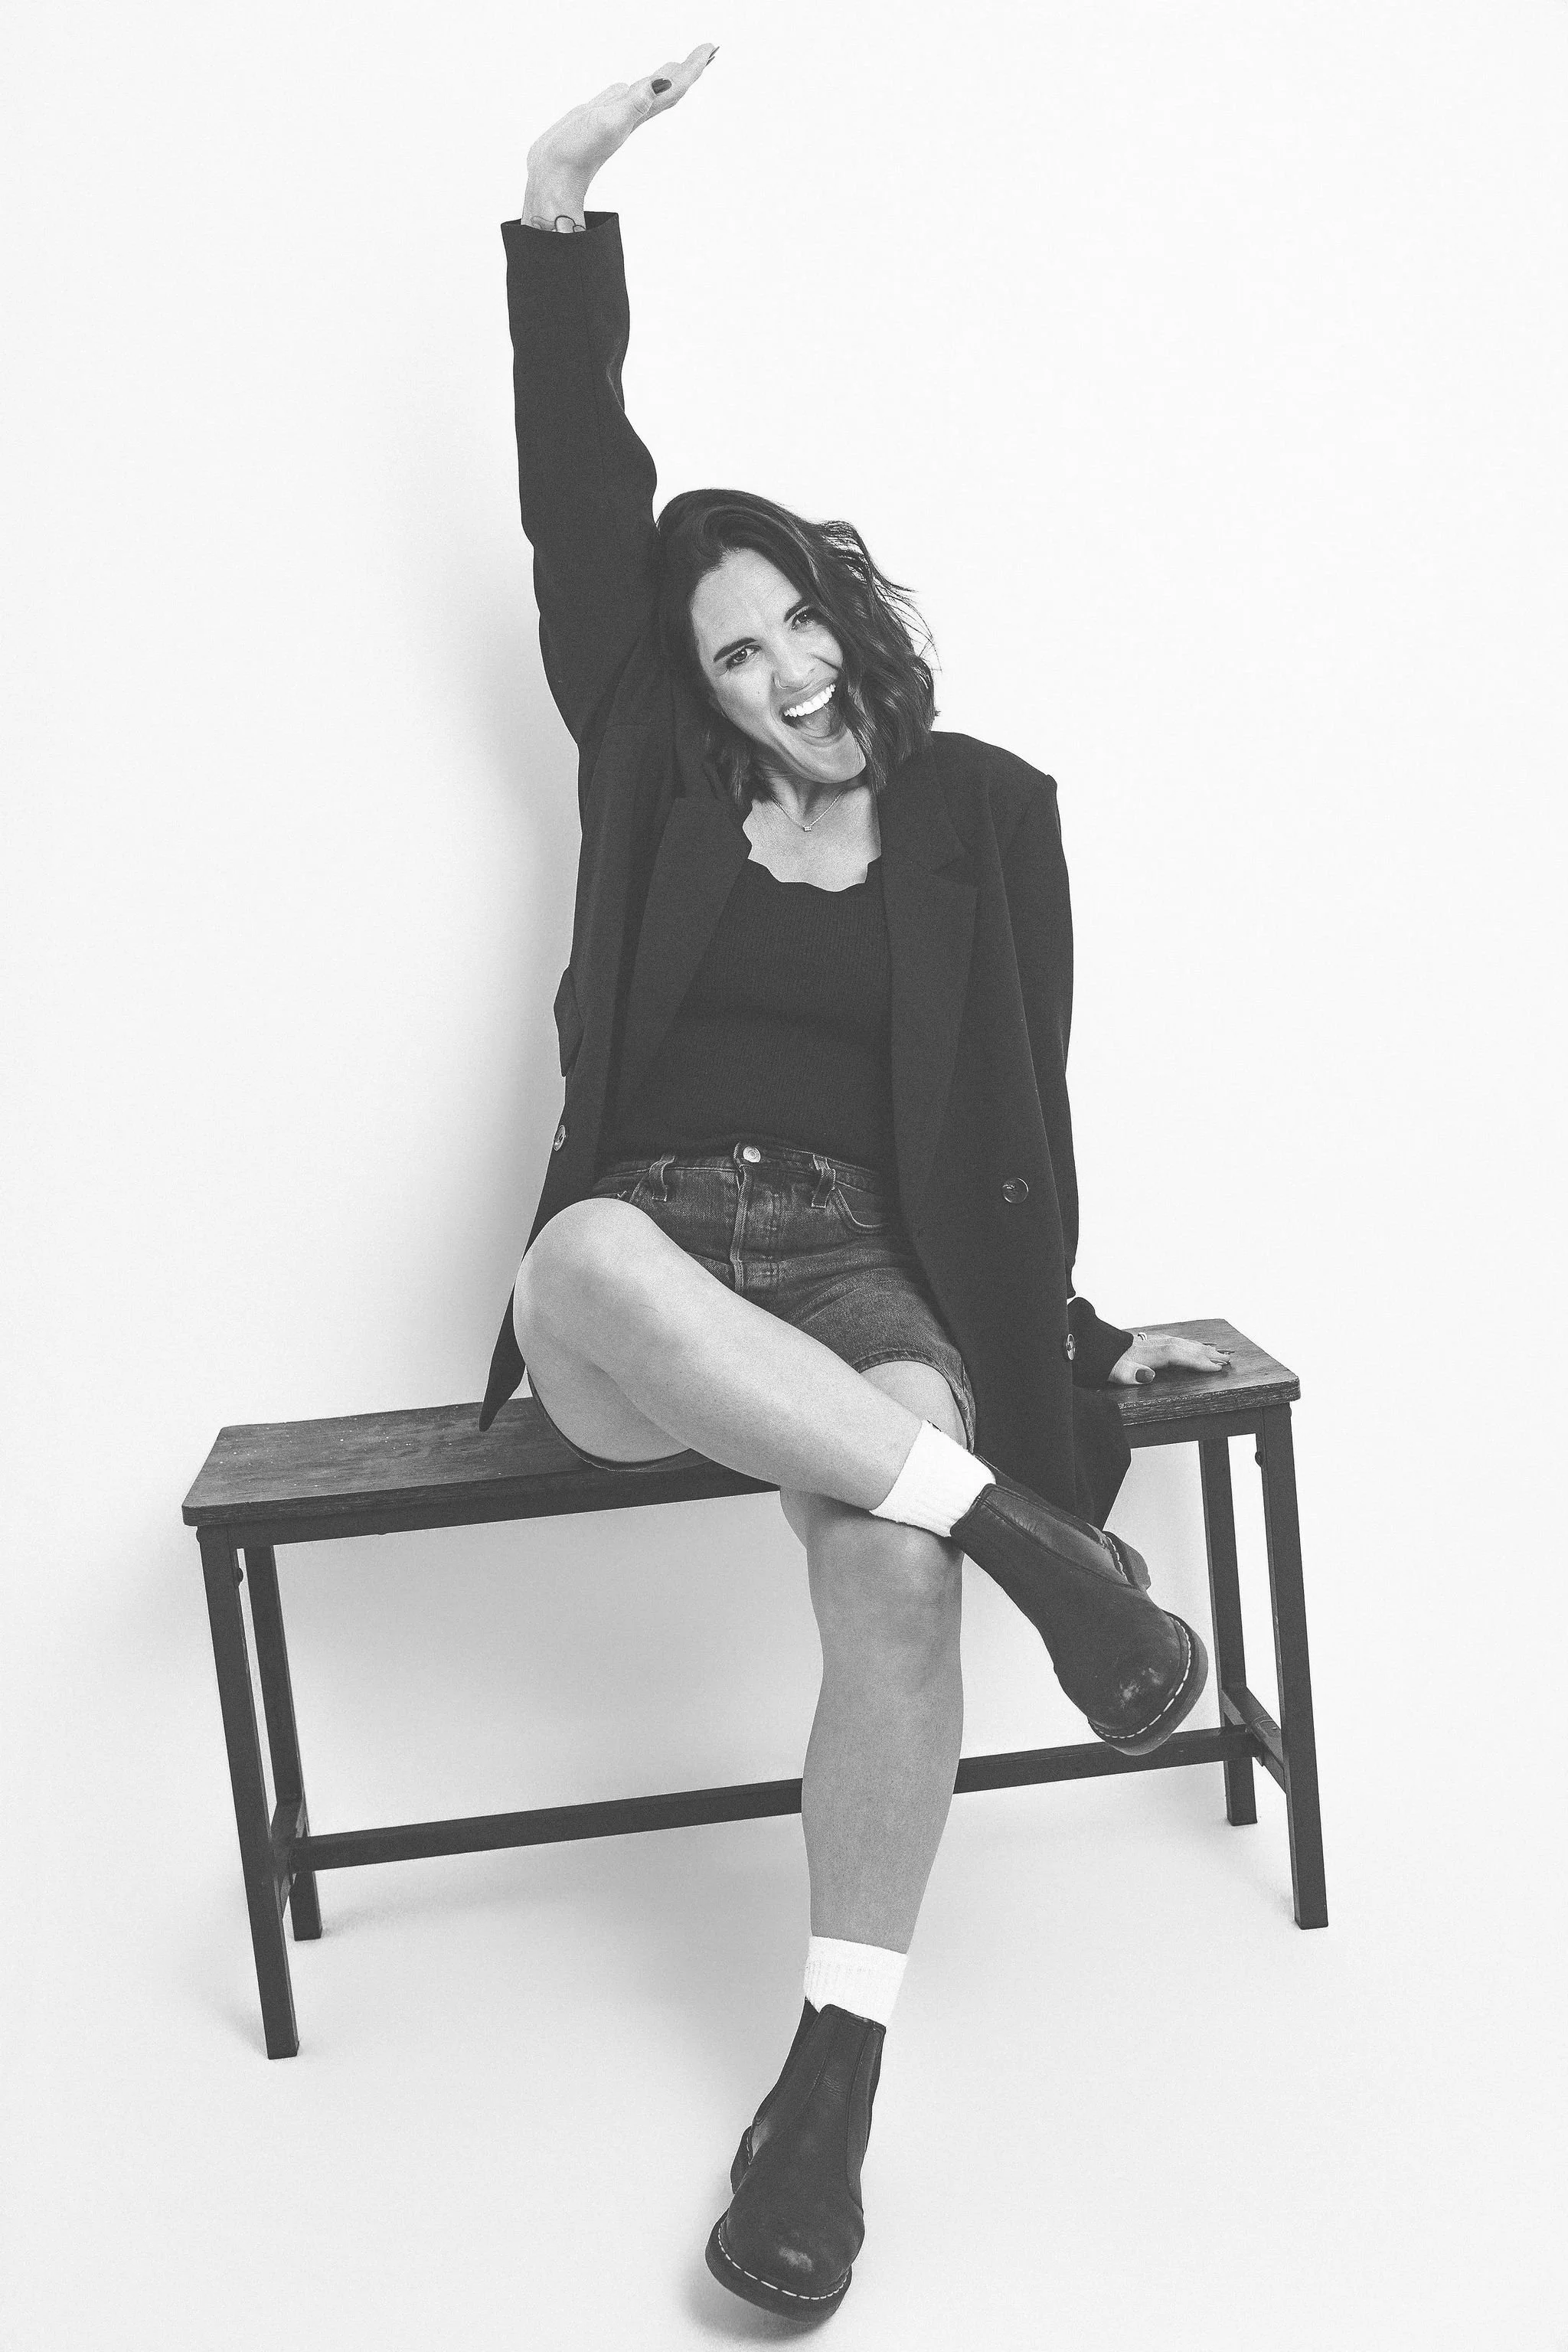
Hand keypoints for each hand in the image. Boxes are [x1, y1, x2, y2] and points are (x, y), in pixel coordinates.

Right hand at [524, 42, 718, 220]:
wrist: (553, 176)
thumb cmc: (578, 154)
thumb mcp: (608, 123)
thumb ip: (634, 104)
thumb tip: (660, 84)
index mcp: (638, 113)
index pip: (673, 86)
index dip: (693, 67)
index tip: (711, 48)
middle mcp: (632, 113)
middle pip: (668, 88)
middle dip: (688, 69)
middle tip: (707, 51)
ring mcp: (616, 115)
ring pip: (648, 90)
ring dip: (666, 76)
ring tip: (680, 63)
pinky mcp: (600, 116)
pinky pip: (627, 95)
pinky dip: (639, 85)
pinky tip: (639, 84)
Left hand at [1108, 1330, 1232, 1386]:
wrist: (1088, 1346)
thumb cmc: (1102, 1362)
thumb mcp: (1112, 1372)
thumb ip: (1130, 1375)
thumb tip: (1149, 1376)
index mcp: (1146, 1353)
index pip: (1177, 1356)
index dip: (1197, 1361)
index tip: (1216, 1367)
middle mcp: (1151, 1345)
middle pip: (1183, 1347)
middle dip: (1206, 1354)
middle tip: (1228, 1360)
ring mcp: (1149, 1342)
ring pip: (1180, 1343)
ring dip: (1200, 1347)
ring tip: (1219, 1352)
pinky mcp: (1147, 1343)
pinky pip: (1174, 1341)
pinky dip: (1187, 1344)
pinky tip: (1193, 1346)